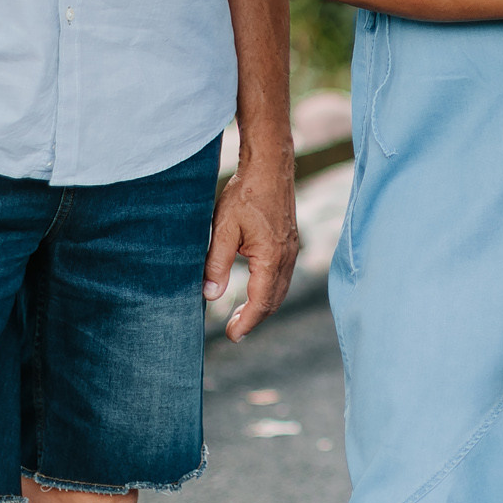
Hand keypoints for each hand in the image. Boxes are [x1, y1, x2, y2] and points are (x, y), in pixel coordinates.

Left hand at [203, 132, 300, 341]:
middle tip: (234, 330)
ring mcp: (292, 249)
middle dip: (254, 319)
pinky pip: (282, 275)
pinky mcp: (290, 241)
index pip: (260, 303)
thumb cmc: (245, 194)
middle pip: (274, 300)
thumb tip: (210, 295)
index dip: (246, 323)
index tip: (231, 336)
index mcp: (271, 258)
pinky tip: (255, 287)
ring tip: (241, 314)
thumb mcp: (223, 229)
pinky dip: (269, 289)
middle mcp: (286, 257)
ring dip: (263, 305)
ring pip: (280, 289)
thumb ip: (217, 264)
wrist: (270, 166)